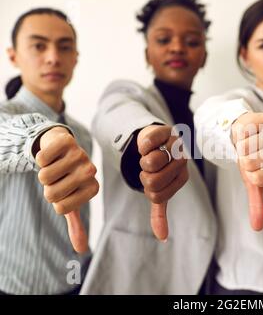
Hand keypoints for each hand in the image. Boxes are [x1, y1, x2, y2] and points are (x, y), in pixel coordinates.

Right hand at [36, 126, 98, 253]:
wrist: (63, 148)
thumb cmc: (67, 178)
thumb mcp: (71, 201)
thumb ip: (76, 225)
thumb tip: (82, 251)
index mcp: (92, 188)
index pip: (61, 208)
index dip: (56, 201)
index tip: (64, 190)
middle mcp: (90, 171)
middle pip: (52, 194)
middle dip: (47, 187)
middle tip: (57, 179)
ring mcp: (80, 155)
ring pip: (44, 175)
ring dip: (43, 172)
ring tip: (55, 166)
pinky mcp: (67, 141)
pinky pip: (41, 157)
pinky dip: (40, 157)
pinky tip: (52, 154)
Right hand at [137, 125, 187, 241]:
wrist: (159, 140)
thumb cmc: (160, 168)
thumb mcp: (160, 191)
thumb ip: (160, 213)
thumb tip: (162, 237)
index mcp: (181, 179)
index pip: (156, 196)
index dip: (147, 188)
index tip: (152, 178)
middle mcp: (182, 163)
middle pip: (152, 181)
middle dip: (144, 175)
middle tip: (150, 167)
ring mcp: (176, 146)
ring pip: (150, 162)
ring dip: (143, 160)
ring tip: (151, 154)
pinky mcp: (165, 131)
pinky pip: (146, 143)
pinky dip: (142, 146)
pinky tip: (149, 143)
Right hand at [232, 112, 262, 230]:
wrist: (247, 134)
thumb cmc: (252, 159)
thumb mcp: (253, 182)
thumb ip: (257, 203)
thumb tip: (257, 227)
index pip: (257, 177)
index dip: (248, 173)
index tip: (254, 167)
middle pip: (250, 162)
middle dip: (243, 159)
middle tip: (250, 154)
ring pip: (246, 147)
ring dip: (241, 146)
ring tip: (249, 143)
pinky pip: (245, 132)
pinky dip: (241, 134)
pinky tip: (248, 133)